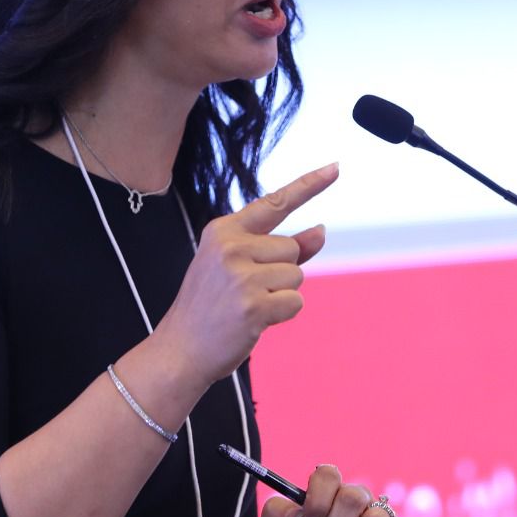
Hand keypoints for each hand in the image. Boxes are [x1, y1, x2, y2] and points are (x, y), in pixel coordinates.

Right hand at [158, 164, 335, 383]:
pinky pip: (295, 302)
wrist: (181, 349)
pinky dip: (281, 314)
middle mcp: (230, 246)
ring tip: (246, 306)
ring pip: (296, 276)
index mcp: (223, 231)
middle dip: (280, 272)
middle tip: (245, 292)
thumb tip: (321, 230)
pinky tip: (254, 321)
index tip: (336, 167)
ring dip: (280, 295)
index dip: (308, 185)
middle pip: (292, 249)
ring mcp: (240, 276)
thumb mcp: (238, 266)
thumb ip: (281, 247)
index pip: (274, 203)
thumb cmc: (212, 306)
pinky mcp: (252, 305)